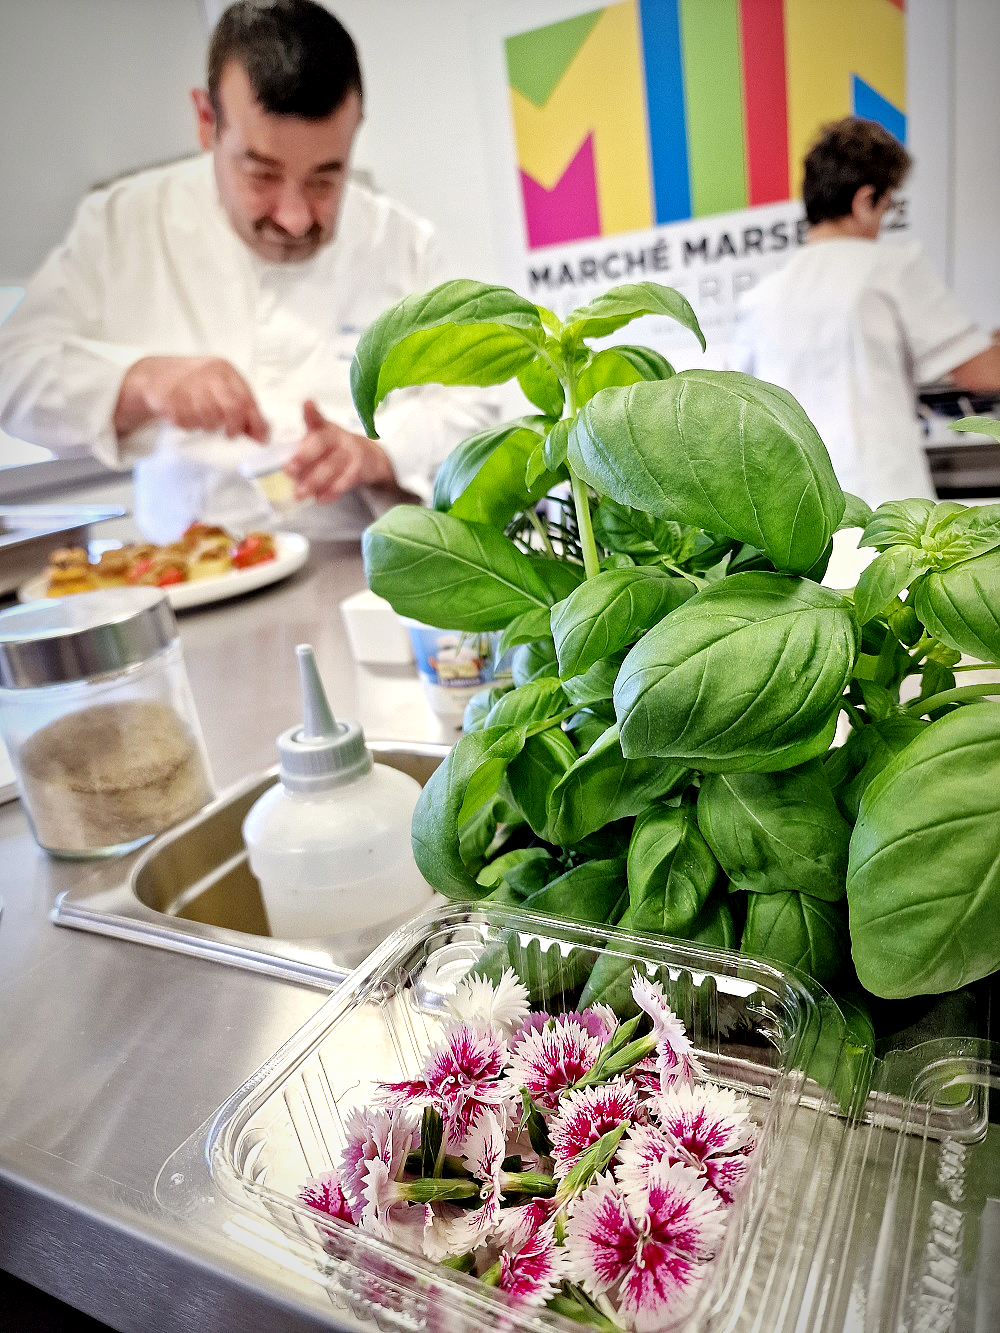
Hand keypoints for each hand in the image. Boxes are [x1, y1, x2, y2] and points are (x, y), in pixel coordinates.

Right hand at [114, 356, 268, 440]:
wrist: (154, 375)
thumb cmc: (193, 384)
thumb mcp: (218, 387)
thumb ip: (239, 406)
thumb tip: (261, 434)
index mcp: (224, 370)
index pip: (246, 399)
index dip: (255, 422)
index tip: (260, 440)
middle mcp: (208, 374)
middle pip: (232, 409)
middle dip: (234, 427)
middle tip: (230, 435)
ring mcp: (188, 385)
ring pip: (209, 418)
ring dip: (208, 426)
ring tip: (202, 420)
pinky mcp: (170, 398)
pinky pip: (188, 422)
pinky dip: (189, 425)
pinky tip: (186, 417)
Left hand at [284, 400, 394, 502]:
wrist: (369, 457)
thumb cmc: (336, 450)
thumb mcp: (320, 443)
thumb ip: (303, 452)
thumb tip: (285, 472)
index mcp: (325, 428)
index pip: (317, 418)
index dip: (312, 412)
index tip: (308, 405)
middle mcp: (338, 436)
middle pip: (322, 444)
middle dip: (304, 457)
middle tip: (288, 470)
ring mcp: (350, 451)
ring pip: (331, 466)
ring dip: (314, 481)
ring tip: (299, 493)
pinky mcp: (359, 468)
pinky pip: (344, 481)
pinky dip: (331, 491)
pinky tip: (319, 498)